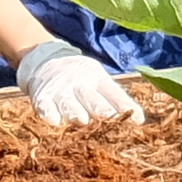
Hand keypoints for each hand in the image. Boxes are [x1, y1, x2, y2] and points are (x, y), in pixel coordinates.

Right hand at [22, 45, 139, 127]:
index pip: (114, 93)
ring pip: (69, 104)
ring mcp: (60, 90)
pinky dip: (50, 113)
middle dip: (100, 108)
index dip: (125, 106)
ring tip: (82, 120)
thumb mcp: (99, 81)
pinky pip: (45, 107)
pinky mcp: (42, 97)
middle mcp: (79, 84)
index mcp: (97, 78)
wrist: (44, 60)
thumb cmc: (79, 77)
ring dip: (75, 112)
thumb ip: (117, 100)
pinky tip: (54, 121)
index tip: (137, 120)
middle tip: (108, 116)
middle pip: (91, 98)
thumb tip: (140, 120)